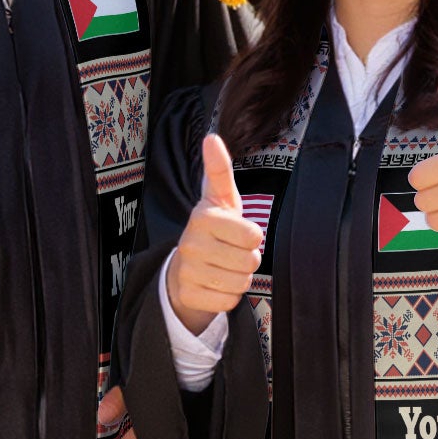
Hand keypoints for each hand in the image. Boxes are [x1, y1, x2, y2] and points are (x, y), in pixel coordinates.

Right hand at [165, 133, 263, 333]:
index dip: (252, 237)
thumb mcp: (220, 199)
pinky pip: (229, 301)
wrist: (185, 268)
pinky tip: (215, 284)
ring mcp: (187, 271)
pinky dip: (228, 296)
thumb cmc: (213, 229)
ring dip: (239, 278)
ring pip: (240, 282)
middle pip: (249, 261)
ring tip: (224, 267)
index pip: (252, 235)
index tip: (239, 232)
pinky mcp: (188, 295)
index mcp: (202, 217)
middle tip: (232, 252)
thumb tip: (211, 137)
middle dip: (248, 260)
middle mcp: (191, 243)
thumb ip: (220, 170)